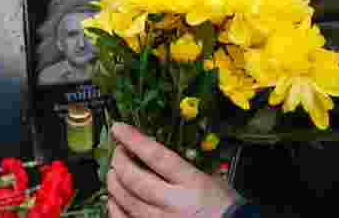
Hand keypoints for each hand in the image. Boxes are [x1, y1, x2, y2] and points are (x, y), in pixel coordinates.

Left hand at [107, 123, 237, 217]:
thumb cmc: (225, 207)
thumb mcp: (210, 179)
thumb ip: (184, 168)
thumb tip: (152, 154)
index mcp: (192, 184)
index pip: (156, 156)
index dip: (134, 140)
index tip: (119, 128)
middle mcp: (175, 204)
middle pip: (135, 179)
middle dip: (120, 162)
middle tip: (117, 152)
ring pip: (127, 201)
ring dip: (114, 183)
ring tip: (113, 173)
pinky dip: (115, 209)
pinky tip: (114, 200)